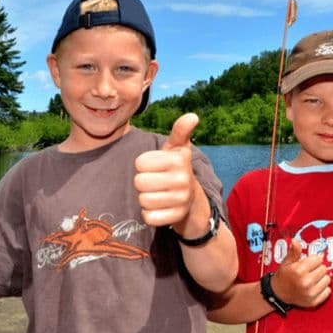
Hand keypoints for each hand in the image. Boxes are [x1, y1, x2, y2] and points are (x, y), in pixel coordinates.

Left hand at [134, 113, 206, 232]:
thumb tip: (193, 115)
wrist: (192, 200)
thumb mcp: (178, 149)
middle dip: (144, 183)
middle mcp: (183, 179)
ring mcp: (181, 199)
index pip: (140, 163)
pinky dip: (150, 214)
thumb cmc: (176, 169)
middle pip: (139, 182)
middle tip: (157, 182)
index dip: (144, 165)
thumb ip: (180, 131)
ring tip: (159, 194)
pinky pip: (149, 217)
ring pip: (143, 200)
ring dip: (146, 199)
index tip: (156, 167)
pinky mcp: (176, 217)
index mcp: (179, 159)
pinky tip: (161, 208)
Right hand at [271, 239, 330, 307]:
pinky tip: (315, 287)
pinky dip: (323, 289)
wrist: (278, 294)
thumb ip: (293, 252)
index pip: (318, 259)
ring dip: (322, 278)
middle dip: (318, 268)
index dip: (313, 260)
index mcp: (299, 271)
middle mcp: (305, 282)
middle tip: (310, 271)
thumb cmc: (284, 276)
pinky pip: (328, 291)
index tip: (308, 263)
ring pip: (327, 279)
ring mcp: (310, 293)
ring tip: (312, 279)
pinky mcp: (313, 302)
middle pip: (324, 269)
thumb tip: (295, 241)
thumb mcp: (286, 262)